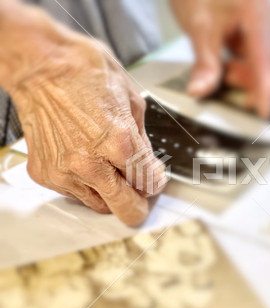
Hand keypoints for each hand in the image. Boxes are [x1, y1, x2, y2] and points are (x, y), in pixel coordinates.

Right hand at [0, 3, 165, 225]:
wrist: (40, 65)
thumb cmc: (84, 72)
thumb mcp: (132, 100)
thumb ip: (143, 140)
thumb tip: (149, 164)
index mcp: (117, 142)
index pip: (147, 183)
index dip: (155, 184)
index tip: (154, 180)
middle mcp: (89, 162)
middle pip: (124, 207)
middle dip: (138, 206)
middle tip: (141, 199)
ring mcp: (64, 171)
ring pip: (100, 204)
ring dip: (111, 195)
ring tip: (113, 173)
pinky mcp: (45, 174)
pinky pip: (75, 193)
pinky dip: (86, 184)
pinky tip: (88, 162)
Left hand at [170, 0, 269, 117]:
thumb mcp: (198, 26)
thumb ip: (204, 62)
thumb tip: (201, 91)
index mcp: (257, 13)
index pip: (268, 57)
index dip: (268, 87)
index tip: (265, 110)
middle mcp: (268, 21)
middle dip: (268, 87)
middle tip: (245, 101)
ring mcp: (266, 28)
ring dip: (256, 80)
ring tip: (230, 76)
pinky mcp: (259, 34)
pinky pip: (262, 60)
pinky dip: (250, 73)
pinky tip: (232, 70)